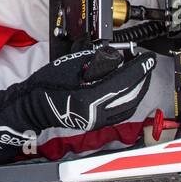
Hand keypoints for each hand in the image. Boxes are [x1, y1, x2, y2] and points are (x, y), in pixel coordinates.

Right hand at [0, 48, 156, 162]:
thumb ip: (95, 62)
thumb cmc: (46, 85)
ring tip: (139, 75)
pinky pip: (121, 112)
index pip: (123, 82)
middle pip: (130, 95)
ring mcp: (97, 121)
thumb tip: (116, 58)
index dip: (139, 68)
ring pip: (129, 106)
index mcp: (90, 98)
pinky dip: (129, 100)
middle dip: (141, 78)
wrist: (33, 106)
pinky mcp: (96, 123)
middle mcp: (97, 113)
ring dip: (138, 90)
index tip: (147, 58)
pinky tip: (129, 90)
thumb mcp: (70, 65)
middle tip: (145, 64)